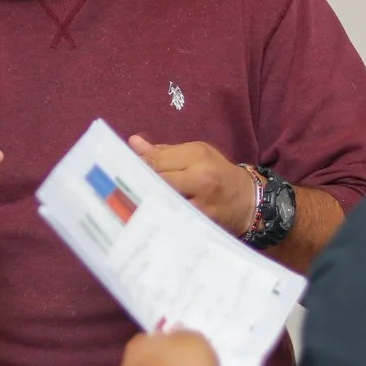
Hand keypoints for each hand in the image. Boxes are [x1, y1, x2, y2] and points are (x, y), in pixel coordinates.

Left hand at [127, 136, 257, 235]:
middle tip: (117, 191)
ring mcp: (201, 203)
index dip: (135, 166)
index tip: (118, 171)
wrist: (248, 201)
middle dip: (137, 185)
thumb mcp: (197, 154)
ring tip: (127, 205)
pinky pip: (173, 219)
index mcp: (197, 156)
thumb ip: (164, 151)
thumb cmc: (218, 173)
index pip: (157, 160)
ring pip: (163, 202)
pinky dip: (160, 218)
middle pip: (158, 181)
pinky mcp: (201, 223)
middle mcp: (200, 178)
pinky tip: (146, 219)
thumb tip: (133, 142)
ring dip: (145, 203)